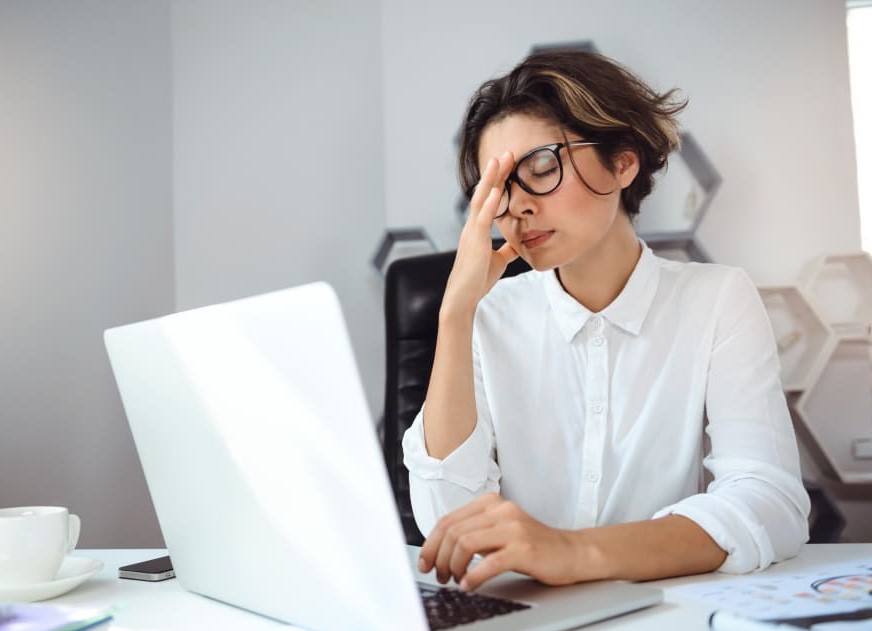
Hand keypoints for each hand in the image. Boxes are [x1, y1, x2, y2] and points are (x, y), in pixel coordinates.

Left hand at [417, 493, 588, 590]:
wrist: (571, 552)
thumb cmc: (532, 545)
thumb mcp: (499, 530)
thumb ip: (473, 531)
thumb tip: (439, 548)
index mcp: (491, 503)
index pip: (448, 520)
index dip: (431, 543)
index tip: (425, 561)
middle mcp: (501, 510)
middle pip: (453, 532)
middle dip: (439, 557)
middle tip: (439, 575)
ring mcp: (513, 528)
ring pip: (465, 543)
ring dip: (453, 566)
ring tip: (455, 580)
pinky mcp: (524, 549)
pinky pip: (489, 562)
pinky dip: (473, 576)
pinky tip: (469, 585)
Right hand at [441, 153, 518, 316]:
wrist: (462, 298)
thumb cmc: (477, 280)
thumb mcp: (498, 261)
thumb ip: (506, 249)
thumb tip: (517, 243)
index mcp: (477, 229)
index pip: (489, 199)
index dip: (498, 181)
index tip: (508, 164)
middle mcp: (472, 226)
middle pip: (484, 193)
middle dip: (495, 173)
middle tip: (506, 152)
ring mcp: (471, 233)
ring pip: (481, 200)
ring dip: (490, 179)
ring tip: (498, 160)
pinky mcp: (474, 243)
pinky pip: (482, 219)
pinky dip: (491, 203)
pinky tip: (498, 190)